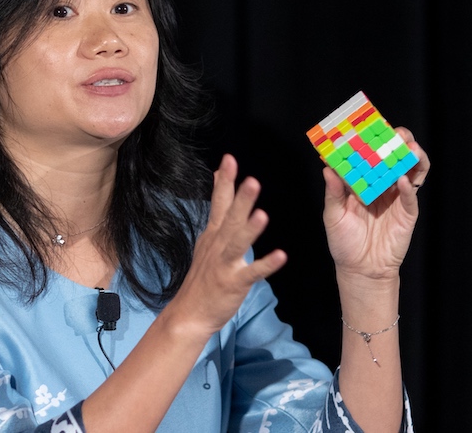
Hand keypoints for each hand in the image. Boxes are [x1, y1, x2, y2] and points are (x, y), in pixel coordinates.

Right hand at [168, 154, 286, 336]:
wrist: (190, 312)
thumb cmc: (203, 276)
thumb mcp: (206, 239)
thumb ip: (218, 211)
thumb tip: (221, 182)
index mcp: (214, 234)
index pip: (219, 203)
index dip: (224, 181)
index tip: (229, 159)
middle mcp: (218, 245)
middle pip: (230, 219)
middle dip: (240, 200)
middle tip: (251, 180)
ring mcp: (225, 264)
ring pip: (238, 243)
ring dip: (250, 229)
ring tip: (262, 214)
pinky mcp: (233, 283)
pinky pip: (252, 273)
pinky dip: (266, 265)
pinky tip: (281, 256)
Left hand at [323, 126, 429, 281]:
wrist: (361, 270)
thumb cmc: (344, 242)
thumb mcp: (333, 216)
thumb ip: (333, 193)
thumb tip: (328, 168)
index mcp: (364, 182)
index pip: (371, 155)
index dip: (372, 140)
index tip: (368, 126)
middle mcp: (383, 185)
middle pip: (395, 158)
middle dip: (398, 142)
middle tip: (396, 133)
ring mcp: (397, 197)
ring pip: (411, 171)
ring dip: (412, 157)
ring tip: (409, 148)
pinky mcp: (407, 213)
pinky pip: (411, 197)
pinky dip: (408, 187)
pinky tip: (403, 180)